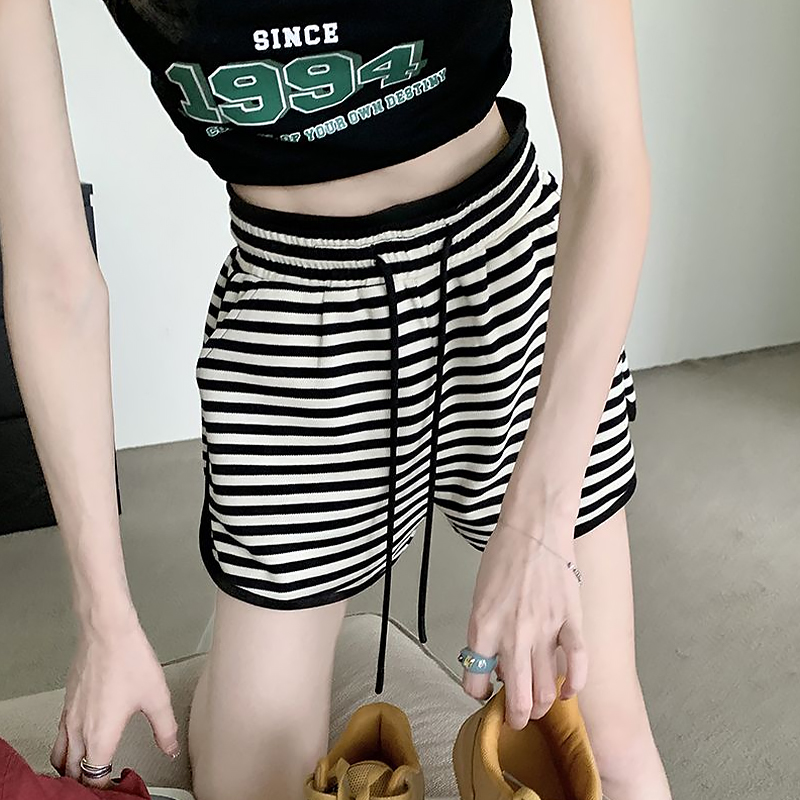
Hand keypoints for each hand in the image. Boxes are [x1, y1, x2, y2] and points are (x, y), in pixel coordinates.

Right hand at [50, 610, 179, 787]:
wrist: (107, 632)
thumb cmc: (129, 659)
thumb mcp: (157, 697)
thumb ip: (164, 728)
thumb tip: (170, 747)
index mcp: (101, 735)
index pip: (94, 777)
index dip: (105, 786)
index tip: (116, 786)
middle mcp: (80, 730)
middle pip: (73, 771)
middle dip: (85, 781)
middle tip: (102, 781)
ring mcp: (70, 716)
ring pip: (61, 756)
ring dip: (71, 767)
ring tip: (86, 770)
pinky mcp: (68, 702)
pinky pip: (60, 735)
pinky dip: (66, 748)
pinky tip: (80, 740)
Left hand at [462, 516, 588, 729]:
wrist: (533, 530)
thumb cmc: (504, 558)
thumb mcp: (480, 597)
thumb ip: (485, 633)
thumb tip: (495, 663)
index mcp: (483, 627)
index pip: (475, 680)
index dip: (477, 692)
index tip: (483, 690)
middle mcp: (513, 634)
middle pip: (516, 697)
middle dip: (516, 717)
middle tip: (517, 718)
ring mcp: (545, 630)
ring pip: (546, 689)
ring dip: (542, 705)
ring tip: (539, 706)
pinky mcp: (570, 621)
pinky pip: (578, 664)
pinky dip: (575, 684)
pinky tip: (569, 691)